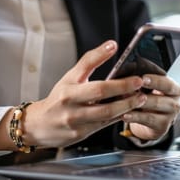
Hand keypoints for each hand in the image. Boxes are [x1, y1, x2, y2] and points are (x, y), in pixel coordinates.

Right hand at [21, 40, 147, 147]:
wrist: (39, 125)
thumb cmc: (59, 99)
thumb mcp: (70, 77)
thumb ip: (91, 61)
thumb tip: (112, 45)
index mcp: (68, 85)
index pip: (86, 66)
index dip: (100, 55)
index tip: (116, 49)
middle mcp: (70, 101)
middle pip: (99, 92)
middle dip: (123, 87)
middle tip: (139, 82)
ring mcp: (75, 119)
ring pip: (105, 112)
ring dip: (126, 105)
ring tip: (140, 98)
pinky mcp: (81, 133)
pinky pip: (104, 125)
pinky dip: (119, 117)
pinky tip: (130, 112)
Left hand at [121, 74, 179, 140]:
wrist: (150, 120)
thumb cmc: (149, 98)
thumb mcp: (149, 89)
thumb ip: (142, 83)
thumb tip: (128, 79)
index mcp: (175, 90)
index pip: (168, 84)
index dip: (155, 80)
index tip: (142, 78)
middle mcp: (176, 103)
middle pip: (162, 98)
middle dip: (148, 91)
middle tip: (134, 87)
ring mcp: (170, 117)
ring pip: (154, 107)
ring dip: (139, 103)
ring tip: (125, 101)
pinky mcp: (162, 127)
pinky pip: (147, 120)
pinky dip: (135, 117)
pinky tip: (124, 115)